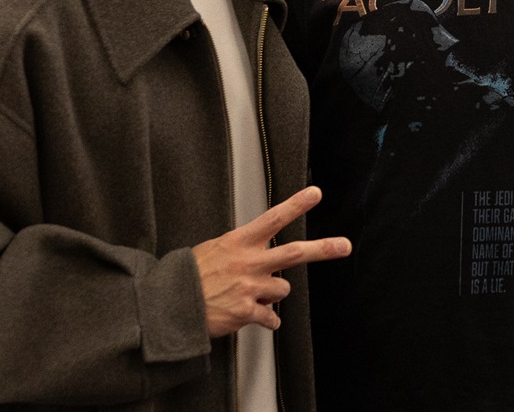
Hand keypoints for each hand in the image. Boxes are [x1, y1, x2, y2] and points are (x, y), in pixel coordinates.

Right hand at [191, 185, 350, 336]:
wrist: (170, 305)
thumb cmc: (190, 276)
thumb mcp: (214, 250)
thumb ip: (242, 249)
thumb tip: (264, 256)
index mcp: (239, 242)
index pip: (273, 218)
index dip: (296, 205)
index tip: (315, 194)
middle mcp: (249, 262)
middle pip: (294, 253)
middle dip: (323, 249)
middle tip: (344, 246)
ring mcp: (250, 287)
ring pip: (282, 289)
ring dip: (272, 293)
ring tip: (250, 295)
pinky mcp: (247, 311)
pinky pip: (271, 317)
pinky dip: (266, 320)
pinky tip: (251, 316)